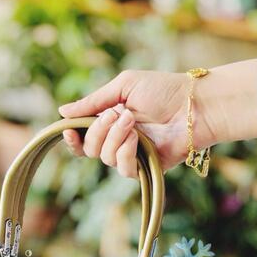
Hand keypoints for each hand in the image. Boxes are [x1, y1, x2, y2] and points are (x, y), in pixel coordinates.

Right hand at [59, 59, 256, 175]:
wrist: (194, 105)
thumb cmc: (163, 90)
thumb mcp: (123, 87)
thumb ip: (93, 101)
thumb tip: (62, 112)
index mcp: (111, 120)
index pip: (83, 137)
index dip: (73, 137)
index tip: (69, 130)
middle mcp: (118, 139)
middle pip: (89, 149)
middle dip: (97, 132)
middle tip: (114, 114)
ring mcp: (132, 154)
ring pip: (105, 158)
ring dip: (114, 138)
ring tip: (131, 120)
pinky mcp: (146, 167)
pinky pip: (124, 169)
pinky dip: (126, 153)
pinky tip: (136, 138)